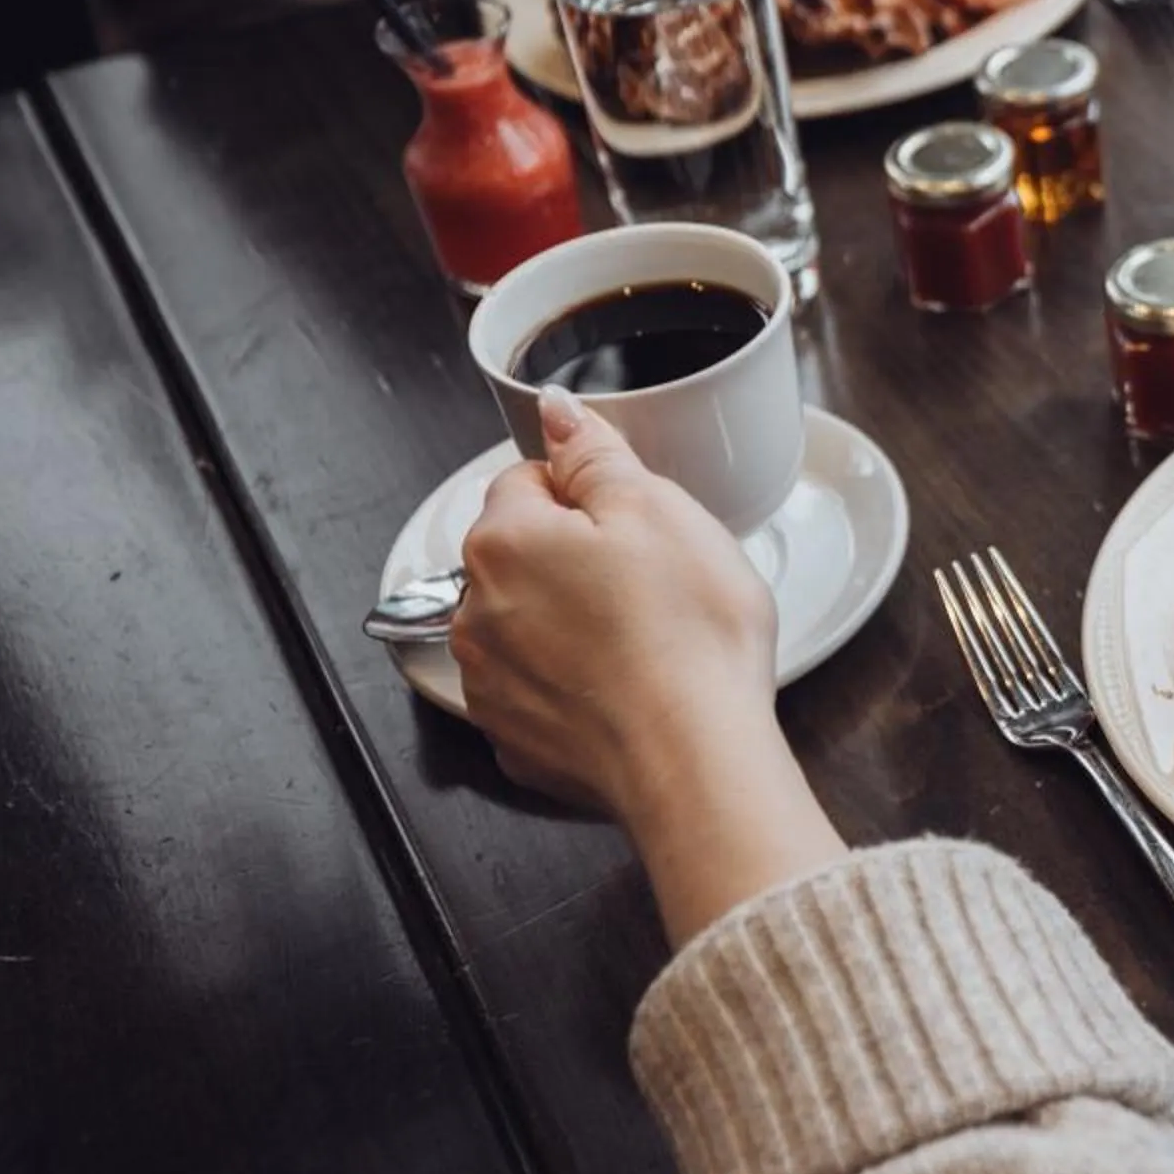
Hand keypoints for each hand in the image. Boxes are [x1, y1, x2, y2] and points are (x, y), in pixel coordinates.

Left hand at [453, 387, 779, 817]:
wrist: (695, 760)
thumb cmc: (686, 637)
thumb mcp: (658, 509)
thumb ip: (595, 453)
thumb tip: (556, 413)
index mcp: (504, 540)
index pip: (530, 482)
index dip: (594, 496)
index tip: (640, 524)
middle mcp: (478, 612)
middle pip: (527, 556)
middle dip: (581, 559)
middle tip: (656, 582)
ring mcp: (492, 683)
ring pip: (532, 624)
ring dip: (576, 622)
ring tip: (649, 640)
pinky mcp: (519, 740)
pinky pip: (544, 690)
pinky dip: (579, 687)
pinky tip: (631, 690)